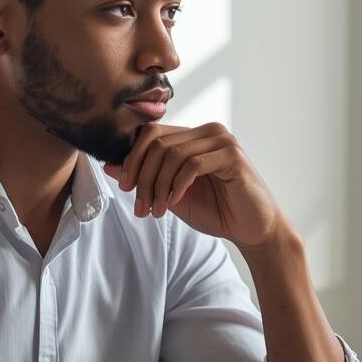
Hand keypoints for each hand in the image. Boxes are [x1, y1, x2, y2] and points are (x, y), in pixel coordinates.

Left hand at [103, 122, 287, 248]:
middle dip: (142, 177)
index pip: (151, 133)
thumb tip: (109, 164)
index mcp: (193, 136)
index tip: (124, 186)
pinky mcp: (233, 156)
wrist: (252, 230)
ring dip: (157, 186)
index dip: (132, 158)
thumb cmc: (217, 210)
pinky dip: (177, 186)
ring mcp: (222, 141)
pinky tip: (174, 203)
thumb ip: (146, 177)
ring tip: (156, 210)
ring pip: (172, 154)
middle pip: (158, 143)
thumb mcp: (171, 194)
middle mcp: (208, 132)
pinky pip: (192, 165)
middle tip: (140, 206)